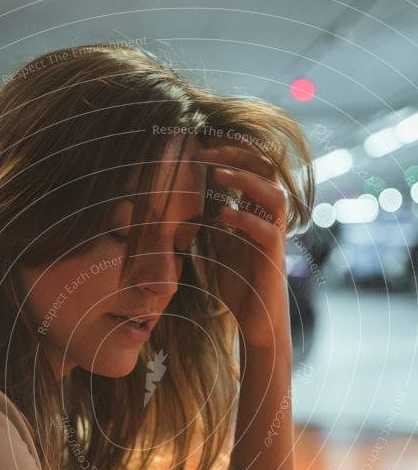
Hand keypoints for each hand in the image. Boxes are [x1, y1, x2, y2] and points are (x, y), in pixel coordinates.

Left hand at [200, 142, 289, 348]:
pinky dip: (244, 219)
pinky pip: (266, 231)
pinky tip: (222, 215)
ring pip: (273, 195)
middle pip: (268, 171)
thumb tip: (193, 201)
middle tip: (205, 153)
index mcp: (258, 212)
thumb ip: (215, 223)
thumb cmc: (240, 284)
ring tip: (217, 176)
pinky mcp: (274, 258)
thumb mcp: (221, 247)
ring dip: (245, 181)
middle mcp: (271, 219)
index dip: (230, 154)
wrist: (256, 320)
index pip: (253, 169)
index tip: (201, 149)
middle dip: (237, 157)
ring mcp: (275, 237)